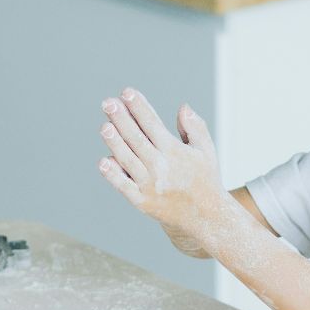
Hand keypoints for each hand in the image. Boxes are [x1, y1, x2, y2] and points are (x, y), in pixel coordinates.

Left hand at [96, 88, 229, 256]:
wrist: (206, 217)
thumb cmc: (204, 179)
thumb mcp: (206, 150)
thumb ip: (194, 127)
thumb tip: (182, 107)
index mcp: (175, 152)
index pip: (152, 124)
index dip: (139, 107)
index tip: (127, 92)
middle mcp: (161, 167)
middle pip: (135, 138)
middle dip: (121, 119)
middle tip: (108, 103)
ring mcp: (150, 185)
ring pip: (126, 159)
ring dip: (114, 142)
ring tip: (105, 126)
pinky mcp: (142, 201)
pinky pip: (123, 186)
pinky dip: (113, 175)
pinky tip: (103, 161)